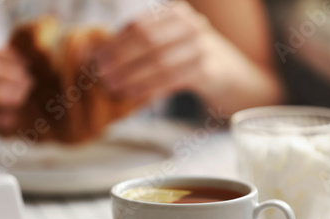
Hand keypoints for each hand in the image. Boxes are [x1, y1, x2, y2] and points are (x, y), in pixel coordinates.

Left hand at [98, 1, 256, 107]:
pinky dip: (149, 88)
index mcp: (178, 13)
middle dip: (119, 57)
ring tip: (112, 86)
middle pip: (147, 40)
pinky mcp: (208, 70)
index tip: (95, 57)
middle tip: (100, 73)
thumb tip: (99, 54)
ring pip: (158, 61)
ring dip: (131, 75)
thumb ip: (143, 45)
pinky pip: (171, 80)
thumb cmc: (193, 60)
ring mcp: (202, 46)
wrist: (235, 77)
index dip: (114, 42)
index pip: (139, 25)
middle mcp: (192, 25)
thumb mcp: (172, 43)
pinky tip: (132, 94)